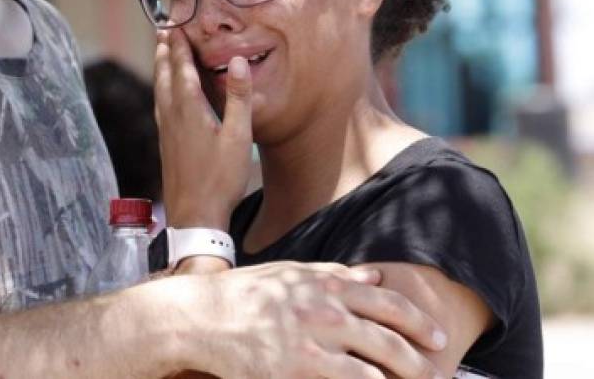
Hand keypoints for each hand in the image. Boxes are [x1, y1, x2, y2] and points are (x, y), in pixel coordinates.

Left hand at [154, 29, 253, 228]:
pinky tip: (164, 96)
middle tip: (162, 30)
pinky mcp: (166, 144)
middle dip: (164, 51)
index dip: (178, 45)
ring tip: (160, 54)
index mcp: (189, 109)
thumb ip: (238, 97)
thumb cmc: (220, 178)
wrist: (195, 216)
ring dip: (160, 68)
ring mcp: (166, 131)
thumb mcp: (239, 136)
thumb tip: (237, 60)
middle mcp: (172, 116)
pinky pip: (160, 105)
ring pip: (159, 90)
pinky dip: (161, 89)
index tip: (175, 24)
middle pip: (164, 75)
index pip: (181, 68)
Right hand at [176, 262, 446, 378]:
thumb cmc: (247, 293)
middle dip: (421, 358)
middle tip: (440, 370)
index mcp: (327, 283)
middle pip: (390, 337)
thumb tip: (374, 275)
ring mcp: (313, 341)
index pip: (388, 301)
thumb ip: (334, 274)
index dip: (419, 320)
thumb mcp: (291, 274)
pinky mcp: (299, 370)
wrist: (203, 316)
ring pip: (376, 367)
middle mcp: (326, 310)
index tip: (438, 336)